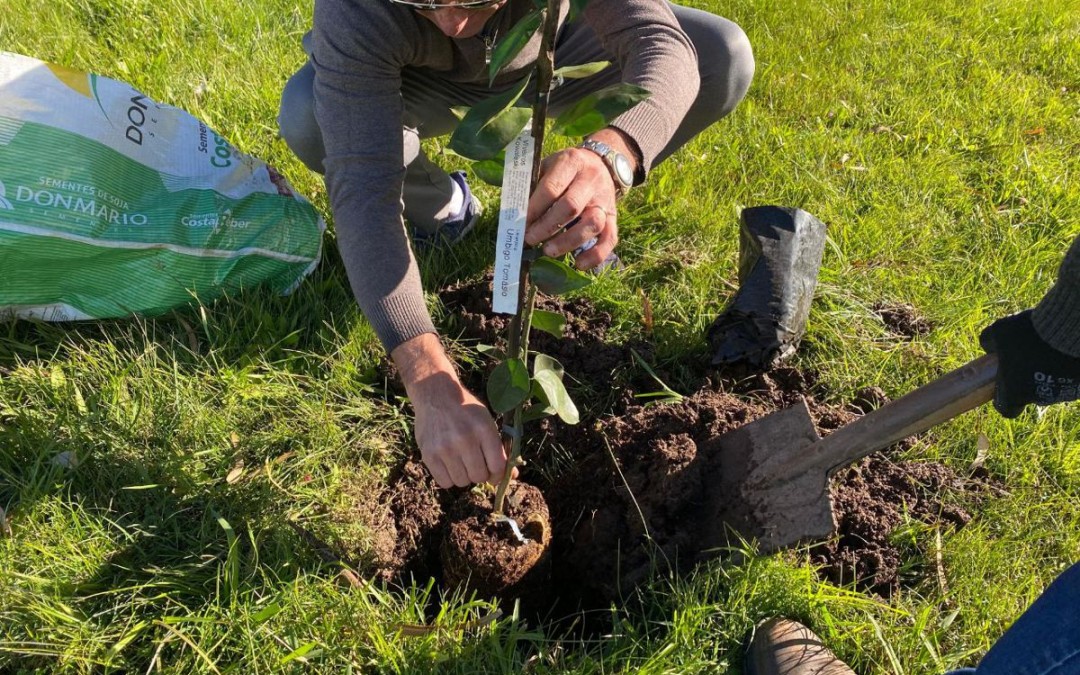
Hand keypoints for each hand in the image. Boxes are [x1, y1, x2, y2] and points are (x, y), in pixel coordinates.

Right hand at [392, 334, 506, 487]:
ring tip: (460, 461)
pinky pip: (445, 483)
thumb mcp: (487, 422)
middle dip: (480, 474)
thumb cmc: (466, 411)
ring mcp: (445, 448)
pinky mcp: (429, 455)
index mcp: (483, 430)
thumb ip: (499, 449)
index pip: (497, 466)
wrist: (435, 396)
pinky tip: (449, 464)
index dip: (498, 475)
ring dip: (464, 476)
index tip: (494, 474)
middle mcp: (465, 439)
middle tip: (475, 463)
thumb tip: (512, 476)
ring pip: (462, 482)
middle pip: (479, 477)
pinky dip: (449, 478)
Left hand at [526, 131, 632, 270]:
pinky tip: (578, 264)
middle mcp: (591, 180)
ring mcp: (605, 200)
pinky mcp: (614, 217)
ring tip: (549, 251)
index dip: (534, 209)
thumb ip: (533, 186)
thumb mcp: (548, 166)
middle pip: (571, 206)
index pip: (551, 187)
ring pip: (593, 223)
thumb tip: (512, 216)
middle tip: (530, 239)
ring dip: (569, 241)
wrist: (601, 164)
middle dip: (547, 227)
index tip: (520, 224)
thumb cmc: (565, 170)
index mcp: (571, 162)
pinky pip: (610, 238)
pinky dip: (595, 255)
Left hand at [979, 310, 1079, 417]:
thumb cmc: (1027, 335)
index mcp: (1015, 393)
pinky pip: (1070, 378)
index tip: (1004, 384)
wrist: (1070, 330)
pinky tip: (1063, 350)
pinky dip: (1065, 368)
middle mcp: (1040, 399)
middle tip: (1026, 358)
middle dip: (1026, 380)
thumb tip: (988, 345)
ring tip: (1048, 350)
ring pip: (1051, 386)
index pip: (1007, 409)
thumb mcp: (1000, 331)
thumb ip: (989, 341)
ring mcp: (1064, 393)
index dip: (1004, 399)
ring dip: (1048, 373)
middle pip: (1030, 395)